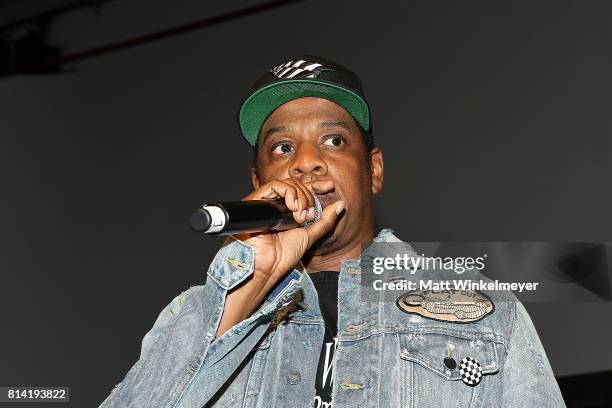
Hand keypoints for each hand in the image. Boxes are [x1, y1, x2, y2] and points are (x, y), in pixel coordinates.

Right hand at [215, 178, 344, 336]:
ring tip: (299, 217)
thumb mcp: (310, 235)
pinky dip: (288, 192)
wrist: (267, 265)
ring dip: (300, 197)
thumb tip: (341, 204)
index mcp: (288, 212)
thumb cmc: (283, 255)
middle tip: (307, 217)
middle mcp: (277, 205)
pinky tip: (292, 207)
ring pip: (287, 183)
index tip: (329, 186)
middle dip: (308, 198)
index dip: (316, 185)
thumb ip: (325, 220)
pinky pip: (273, 185)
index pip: (303, 189)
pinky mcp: (255, 201)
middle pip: (297, 185)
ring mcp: (266, 202)